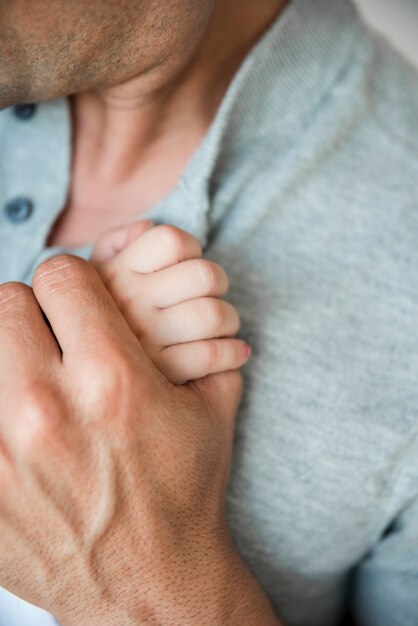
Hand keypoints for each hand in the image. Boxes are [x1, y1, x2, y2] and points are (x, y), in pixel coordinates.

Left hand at [0, 256, 276, 625]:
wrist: (150, 586)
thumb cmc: (183, 494)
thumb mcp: (210, 413)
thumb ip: (208, 347)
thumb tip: (208, 312)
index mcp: (111, 378)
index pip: (61, 276)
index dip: (74, 282)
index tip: (79, 303)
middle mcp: (47, 406)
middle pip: (7, 302)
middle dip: (33, 313)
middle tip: (52, 340)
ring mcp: (2, 449)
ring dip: (10, 358)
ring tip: (35, 383)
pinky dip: (1, 407)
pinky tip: (23, 428)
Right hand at [92, 222, 249, 382]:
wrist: (83, 374)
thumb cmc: (101, 313)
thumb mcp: (93, 272)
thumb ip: (117, 242)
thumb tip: (146, 228)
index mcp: (115, 273)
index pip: (171, 240)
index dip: (190, 246)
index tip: (187, 262)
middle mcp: (129, 304)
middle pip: (204, 275)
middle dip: (219, 282)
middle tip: (212, 294)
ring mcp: (145, 341)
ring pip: (213, 315)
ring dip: (230, 319)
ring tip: (222, 326)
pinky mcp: (163, 376)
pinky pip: (214, 355)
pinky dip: (233, 352)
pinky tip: (232, 351)